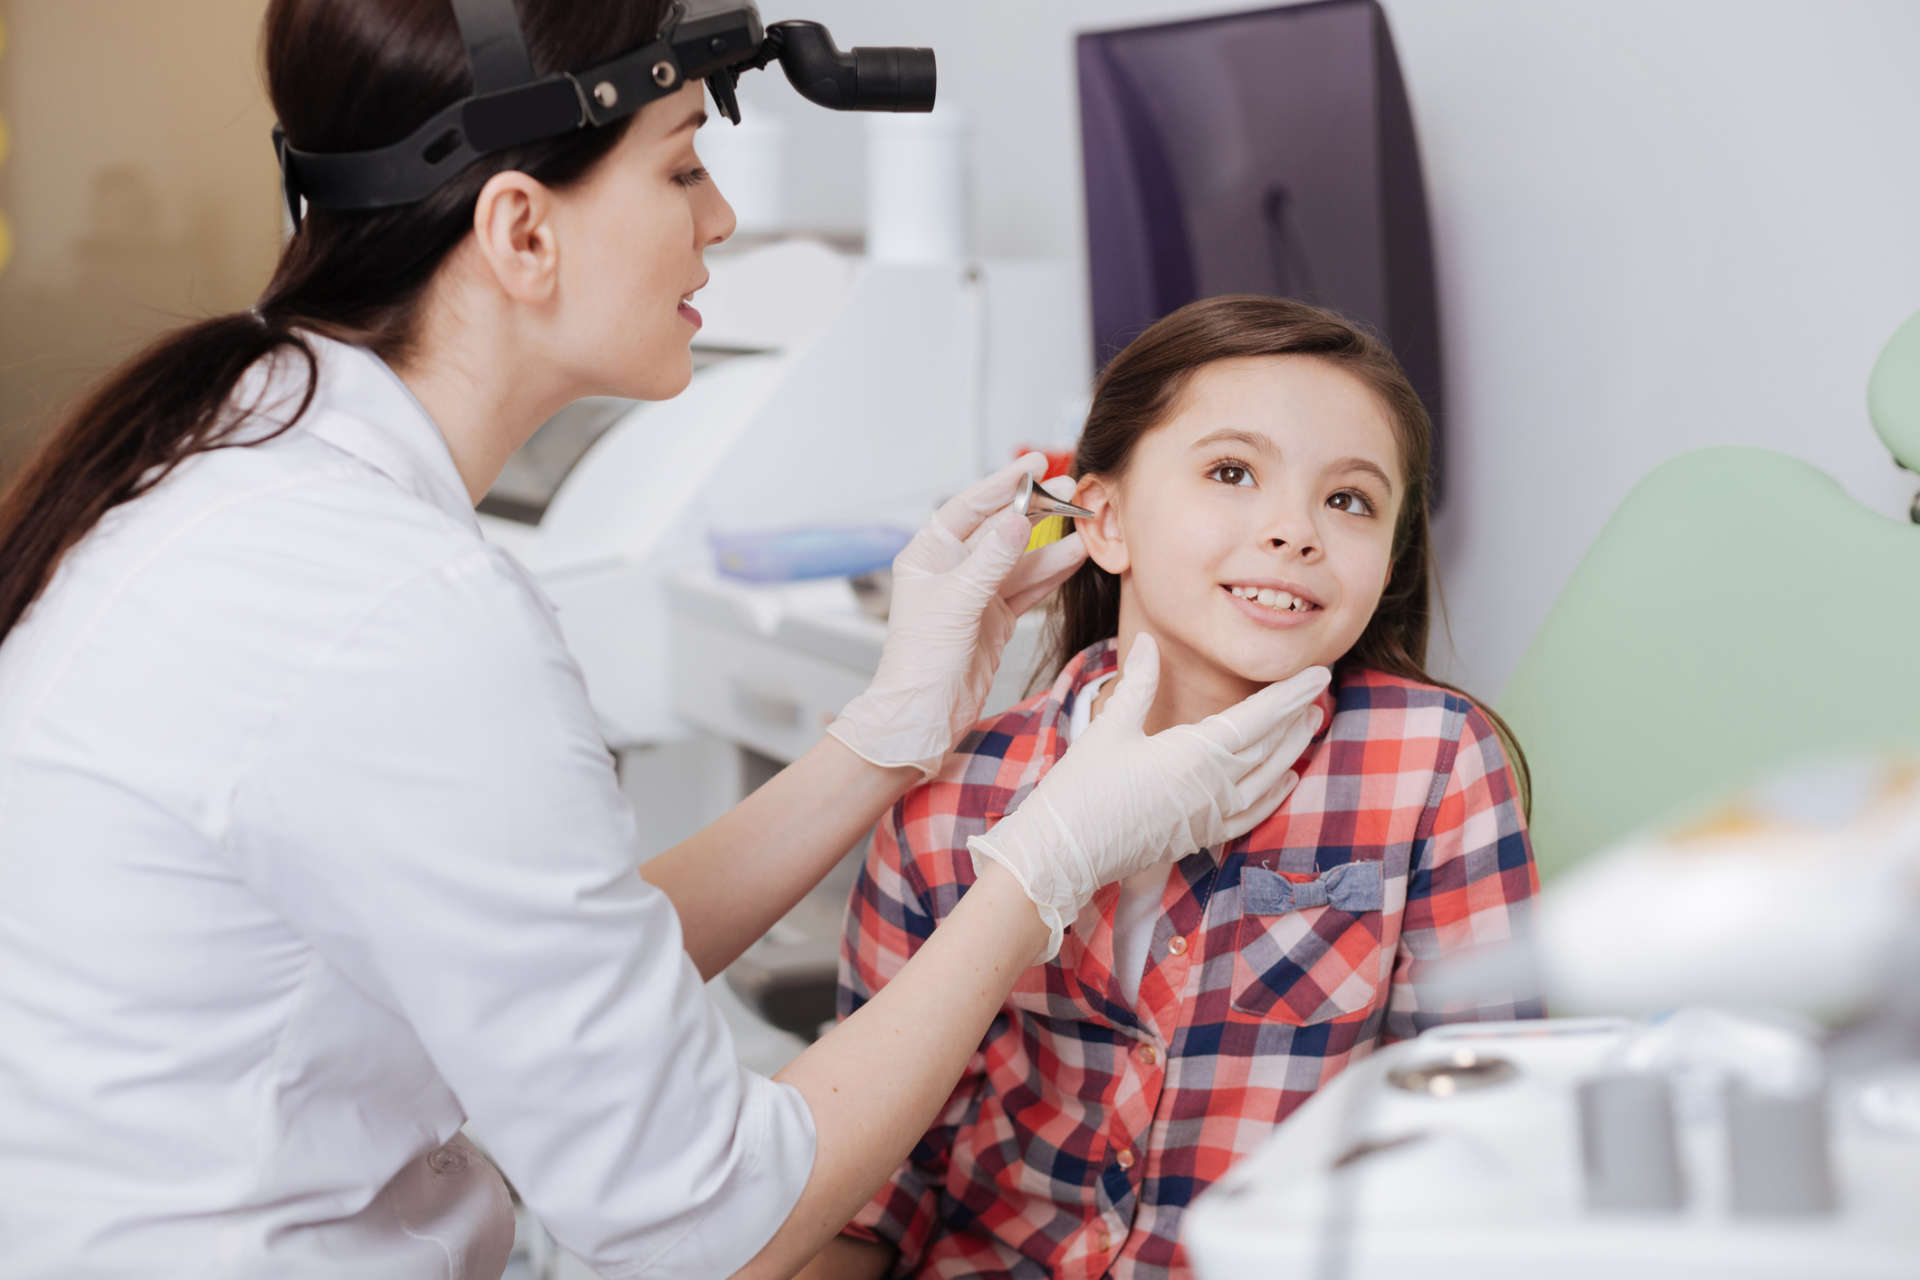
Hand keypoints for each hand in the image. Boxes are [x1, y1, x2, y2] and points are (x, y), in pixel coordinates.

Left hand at [826, 454, 1087, 777]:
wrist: (924, 716)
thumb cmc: (921, 660)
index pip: (969, 507)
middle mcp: (951, 569)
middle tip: (1070, 490)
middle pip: (999, 529)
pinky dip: (1052, 573)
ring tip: (1085, 522)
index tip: (1034, 465)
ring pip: (1020, 559)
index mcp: (927, 554)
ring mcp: (976, 593)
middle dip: (1035, 510)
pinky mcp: (995, 617)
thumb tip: (1019, 520)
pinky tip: (1076, 557)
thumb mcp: (957, 602)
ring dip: (1052, 543)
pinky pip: (1028, 587)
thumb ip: (992, 560)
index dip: (1002, 485)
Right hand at [967, 635, 1330, 959]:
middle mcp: (1213, 787)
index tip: (1319, 674)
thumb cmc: (1081, 790)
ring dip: (1292, 751)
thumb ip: (1139, 683)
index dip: (1291, 694)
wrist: (1063, 854)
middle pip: (1270, 747)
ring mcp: (1210, 815)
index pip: (1258, 717)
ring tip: (1310, 726)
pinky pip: (1251, 814)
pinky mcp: (1199, 836)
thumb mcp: (1110, 727)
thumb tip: (1150, 643)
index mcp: (1194, 753)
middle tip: (1317, 693)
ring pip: (1268, 779)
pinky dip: (1275, 795)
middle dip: (1296, 718)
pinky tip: (1288, 781)